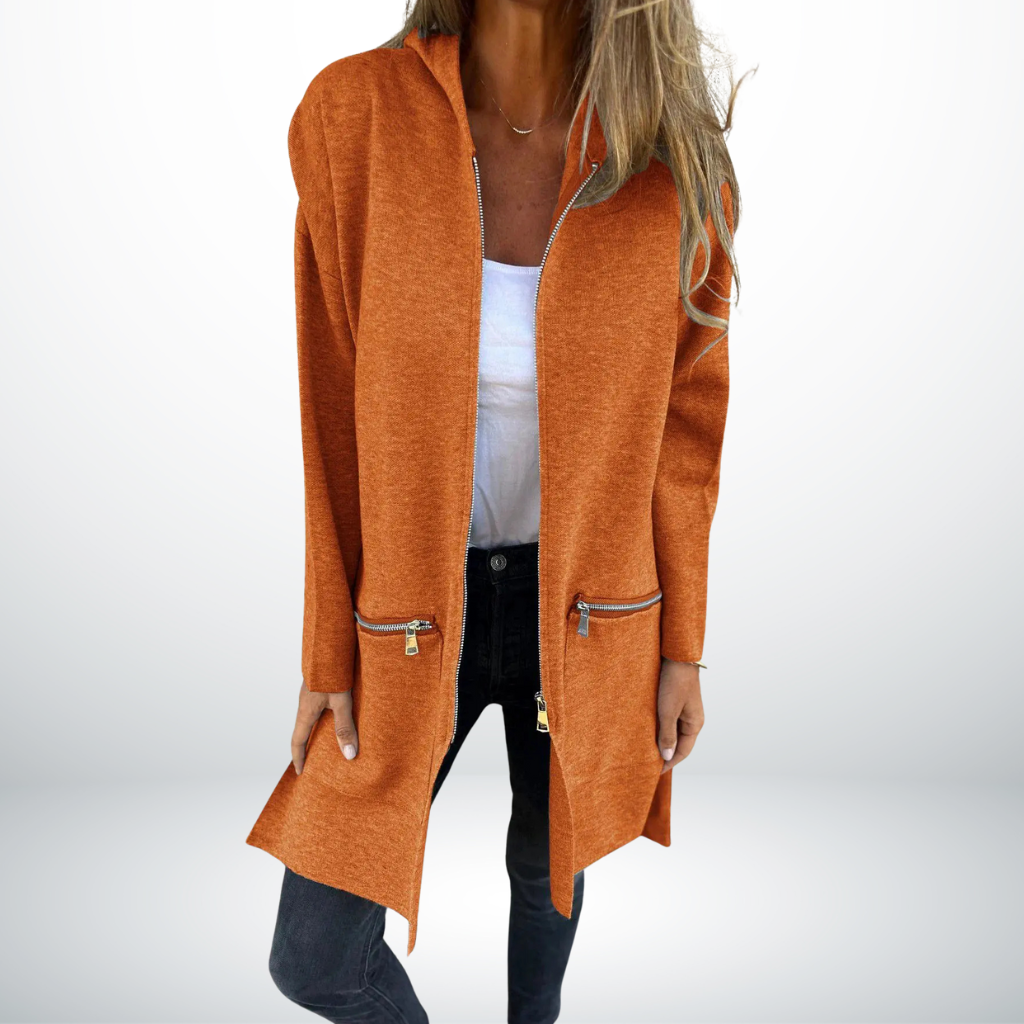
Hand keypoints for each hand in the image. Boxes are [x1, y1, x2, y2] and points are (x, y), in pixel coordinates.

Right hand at [291, 681, 358, 774]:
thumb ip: (345, 727)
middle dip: (306, 747)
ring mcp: (309, 694)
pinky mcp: (317, 686)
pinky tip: (336, 716)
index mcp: (306, 711)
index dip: (298, 758)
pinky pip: (316, 707)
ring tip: (328, 742)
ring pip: (309, 718)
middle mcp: (304, 704)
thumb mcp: (342, 702)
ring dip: (315, 731)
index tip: (301, 772)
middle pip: (301, 731)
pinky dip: (322, 718)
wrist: (328, 645)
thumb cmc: (333, 672)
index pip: (297, 741)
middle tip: (314, 762)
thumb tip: (349, 756)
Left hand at [657, 658, 704, 773]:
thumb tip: (666, 757)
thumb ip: (667, 734)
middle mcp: (692, 719)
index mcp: (695, 724)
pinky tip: (648, 730)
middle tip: (648, 764)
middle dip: (665, 754)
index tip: (655, 772)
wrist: (676, 656)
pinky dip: (660, 728)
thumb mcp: (668, 710)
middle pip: (679, 743)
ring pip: (673, 732)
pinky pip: (669, 721)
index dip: (669, 762)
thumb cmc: (674, 682)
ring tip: (646, 750)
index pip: (683, 751)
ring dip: (661, 740)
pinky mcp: (676, 702)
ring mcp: (685, 710)